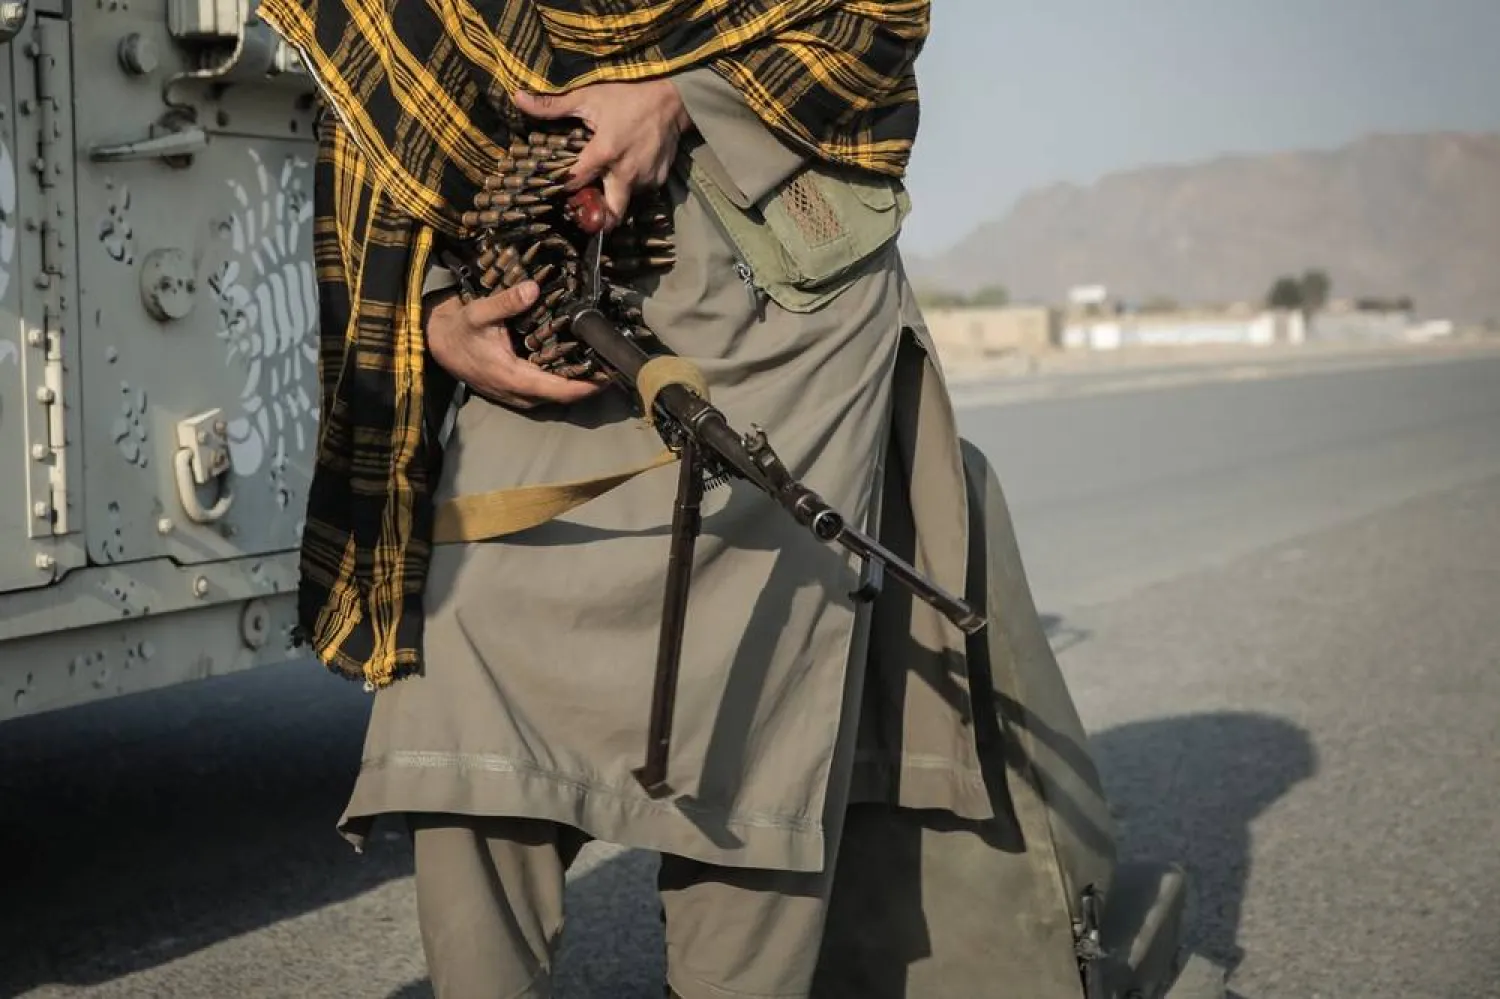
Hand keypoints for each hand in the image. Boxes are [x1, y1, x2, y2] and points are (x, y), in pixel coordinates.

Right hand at [425, 281, 602, 409]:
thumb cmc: (460, 329)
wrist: (439, 345)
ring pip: (554, 398)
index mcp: (512, 377)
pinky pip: (544, 393)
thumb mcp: (479, 312)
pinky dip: (562, 383)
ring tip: (601, 368)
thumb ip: (506, 302)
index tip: (608, 378)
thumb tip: (533, 288)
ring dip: (576, 386)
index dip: (585, 387)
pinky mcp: (514, 392)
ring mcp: (515, 395)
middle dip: (588, 386)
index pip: (557, 390)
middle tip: (613, 367)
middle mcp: (516, 393)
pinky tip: (576, 367)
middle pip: (561, 397)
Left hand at [512, 79, 691, 227]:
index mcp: (604, 153)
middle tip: (585, 211)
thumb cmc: (627, 95)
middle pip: (610, 214)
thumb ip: (553, 105)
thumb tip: (518, 98)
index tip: (556, 190)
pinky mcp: (659, 180)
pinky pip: (641, 190)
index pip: (576, 184)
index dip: (563, 188)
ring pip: (624, 200)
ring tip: (607, 179)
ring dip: (613, 195)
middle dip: (597, 218)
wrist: (672, 99)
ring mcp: (645, 179)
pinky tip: (627, 168)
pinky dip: (632, 184)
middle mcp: (625, 172)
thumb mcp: (588, 96)